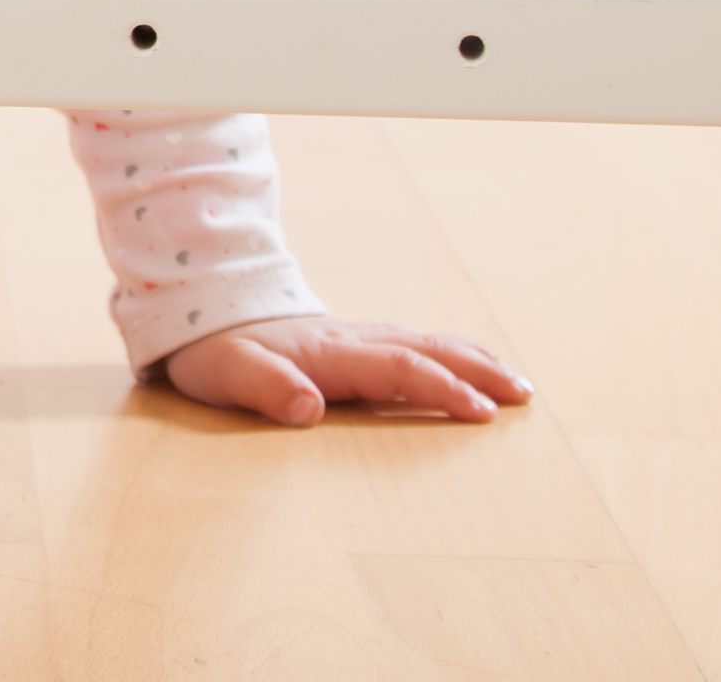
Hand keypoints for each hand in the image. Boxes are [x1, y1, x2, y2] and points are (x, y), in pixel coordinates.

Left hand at [162, 316, 531, 427]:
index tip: (481, 412)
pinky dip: (445, 352)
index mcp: (328, 353)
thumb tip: (307, 409)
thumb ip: (265, 388)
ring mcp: (351, 337)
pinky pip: (408, 343)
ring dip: (470, 358)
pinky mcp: (347, 341)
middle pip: (425, 349)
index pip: (397, 368)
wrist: (197, 309)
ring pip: (422, 341)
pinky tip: (461, 361)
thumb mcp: (225, 373)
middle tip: (523, 394)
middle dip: (477, 370)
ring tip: (514, 380)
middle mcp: (348, 341)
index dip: (439, 388)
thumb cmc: (211, 351)